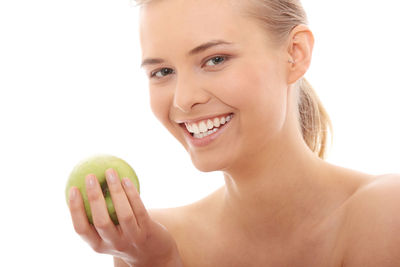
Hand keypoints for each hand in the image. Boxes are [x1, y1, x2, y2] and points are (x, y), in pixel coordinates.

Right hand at [68, 168, 182, 266]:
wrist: (152, 253)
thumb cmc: (124, 234)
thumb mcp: (108, 232)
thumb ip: (98, 214)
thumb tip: (86, 184)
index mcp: (98, 244)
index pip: (81, 229)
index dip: (75, 209)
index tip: (73, 189)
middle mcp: (114, 244)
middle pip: (101, 221)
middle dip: (94, 198)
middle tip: (90, 176)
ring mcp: (132, 238)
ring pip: (123, 214)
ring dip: (116, 191)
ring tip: (110, 172)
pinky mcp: (147, 231)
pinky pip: (139, 209)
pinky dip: (132, 193)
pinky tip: (126, 179)